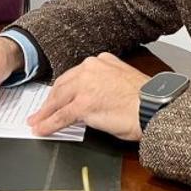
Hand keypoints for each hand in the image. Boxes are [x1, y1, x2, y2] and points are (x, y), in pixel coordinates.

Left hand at [28, 52, 148, 140]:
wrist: (154, 106)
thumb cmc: (146, 98)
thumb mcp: (123, 79)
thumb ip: (105, 82)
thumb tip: (94, 97)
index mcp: (101, 60)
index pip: (75, 75)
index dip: (63, 89)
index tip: (57, 97)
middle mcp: (90, 69)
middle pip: (62, 86)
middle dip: (50, 101)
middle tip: (40, 111)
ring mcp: (85, 87)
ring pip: (58, 101)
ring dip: (45, 113)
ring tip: (36, 122)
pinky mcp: (83, 105)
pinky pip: (61, 116)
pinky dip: (49, 124)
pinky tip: (42, 129)